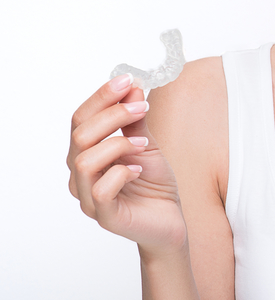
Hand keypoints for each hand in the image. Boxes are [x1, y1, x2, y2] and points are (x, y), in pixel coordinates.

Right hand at [68, 74, 186, 252]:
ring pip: (83, 161)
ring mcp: (89, 196)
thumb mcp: (147, 143)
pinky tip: (138, 170)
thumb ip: (135, 119)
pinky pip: (99, 189)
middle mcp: (80, 175)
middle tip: (143, 107)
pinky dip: (121, 172)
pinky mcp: (104, 215)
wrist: (169, 220)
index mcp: (87, 153)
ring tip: (144, 145)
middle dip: (113, 114)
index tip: (127, 80)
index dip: (101, 97)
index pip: (80, 119)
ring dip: (117, 144)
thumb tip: (132, 86)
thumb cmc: (152, 183)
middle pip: (79, 135)